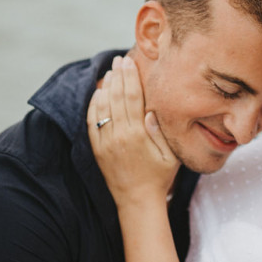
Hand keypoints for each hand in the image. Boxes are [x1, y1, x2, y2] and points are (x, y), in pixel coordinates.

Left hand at [86, 56, 179, 205]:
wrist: (137, 202)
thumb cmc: (159, 178)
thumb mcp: (170, 156)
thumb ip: (160, 132)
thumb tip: (150, 110)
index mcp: (137, 135)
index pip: (132, 98)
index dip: (130, 78)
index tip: (129, 62)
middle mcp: (118, 136)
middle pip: (116, 98)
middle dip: (118, 76)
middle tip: (119, 60)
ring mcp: (105, 143)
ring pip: (102, 107)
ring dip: (105, 87)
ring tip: (110, 72)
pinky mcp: (97, 149)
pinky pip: (91, 122)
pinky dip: (93, 105)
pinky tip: (98, 94)